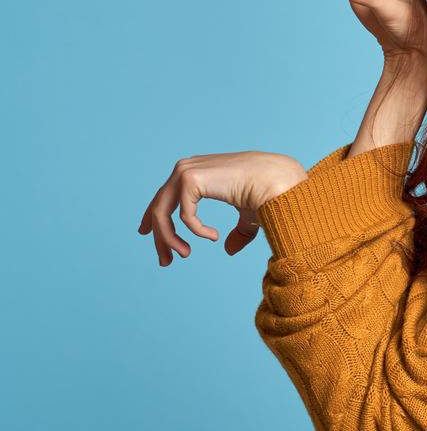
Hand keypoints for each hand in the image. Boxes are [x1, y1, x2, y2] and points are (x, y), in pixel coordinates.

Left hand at [137, 151, 306, 265]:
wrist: (277, 181)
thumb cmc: (268, 193)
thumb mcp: (249, 215)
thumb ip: (238, 231)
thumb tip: (228, 250)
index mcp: (197, 172)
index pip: (165, 195)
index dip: (152, 215)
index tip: (145, 233)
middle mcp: (186, 169)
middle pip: (159, 207)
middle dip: (159, 236)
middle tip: (165, 261)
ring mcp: (185, 172)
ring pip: (162, 213)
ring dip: (170, 239)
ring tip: (184, 255)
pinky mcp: (190, 179)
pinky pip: (184, 216)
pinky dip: (197, 230)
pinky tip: (211, 236)